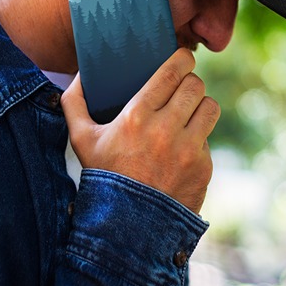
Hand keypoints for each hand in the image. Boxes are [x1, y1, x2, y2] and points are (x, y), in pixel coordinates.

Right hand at [61, 48, 218, 213]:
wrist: (127, 226)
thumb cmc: (103, 176)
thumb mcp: (81, 139)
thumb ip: (74, 102)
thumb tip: (80, 74)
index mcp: (137, 116)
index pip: (173, 72)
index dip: (183, 59)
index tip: (183, 58)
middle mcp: (166, 130)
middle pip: (195, 85)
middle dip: (190, 82)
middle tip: (183, 87)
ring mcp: (188, 149)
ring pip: (210, 107)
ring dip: (200, 106)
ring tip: (189, 112)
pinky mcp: (203, 167)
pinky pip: (208, 139)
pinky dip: (198, 139)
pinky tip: (183, 147)